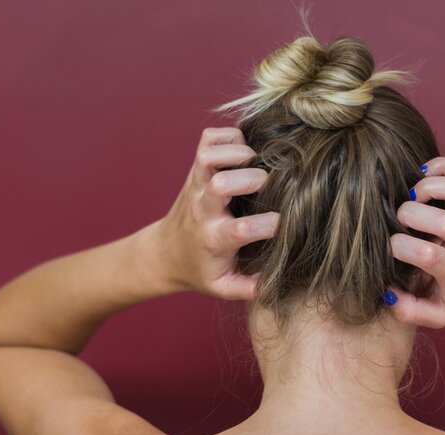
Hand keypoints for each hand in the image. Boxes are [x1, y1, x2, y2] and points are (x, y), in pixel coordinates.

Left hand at [151, 127, 279, 299]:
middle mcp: (203, 208)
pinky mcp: (195, 168)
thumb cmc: (200, 270)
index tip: (279, 226)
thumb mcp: (223, 287)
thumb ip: (250, 288)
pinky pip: (209, 139)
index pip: (242, 229)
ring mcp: (197, 184)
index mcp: (214, 239)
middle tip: (266, 188)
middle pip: (222, 183)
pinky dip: (229, 136)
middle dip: (254, 180)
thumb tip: (276, 281)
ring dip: (238, 153)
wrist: (164, 253)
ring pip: (210, 155)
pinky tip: (242, 151)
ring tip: (254, 164)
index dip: (268, 225)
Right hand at [385, 157, 444, 327]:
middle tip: (400, 221)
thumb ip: (409, 311)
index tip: (392, 248)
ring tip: (413, 197)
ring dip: (429, 186)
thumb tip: (386, 292)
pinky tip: (426, 179)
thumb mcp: (438, 314)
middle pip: (442, 222)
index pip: (428, 255)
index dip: (400, 247)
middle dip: (409, 215)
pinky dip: (442, 166)